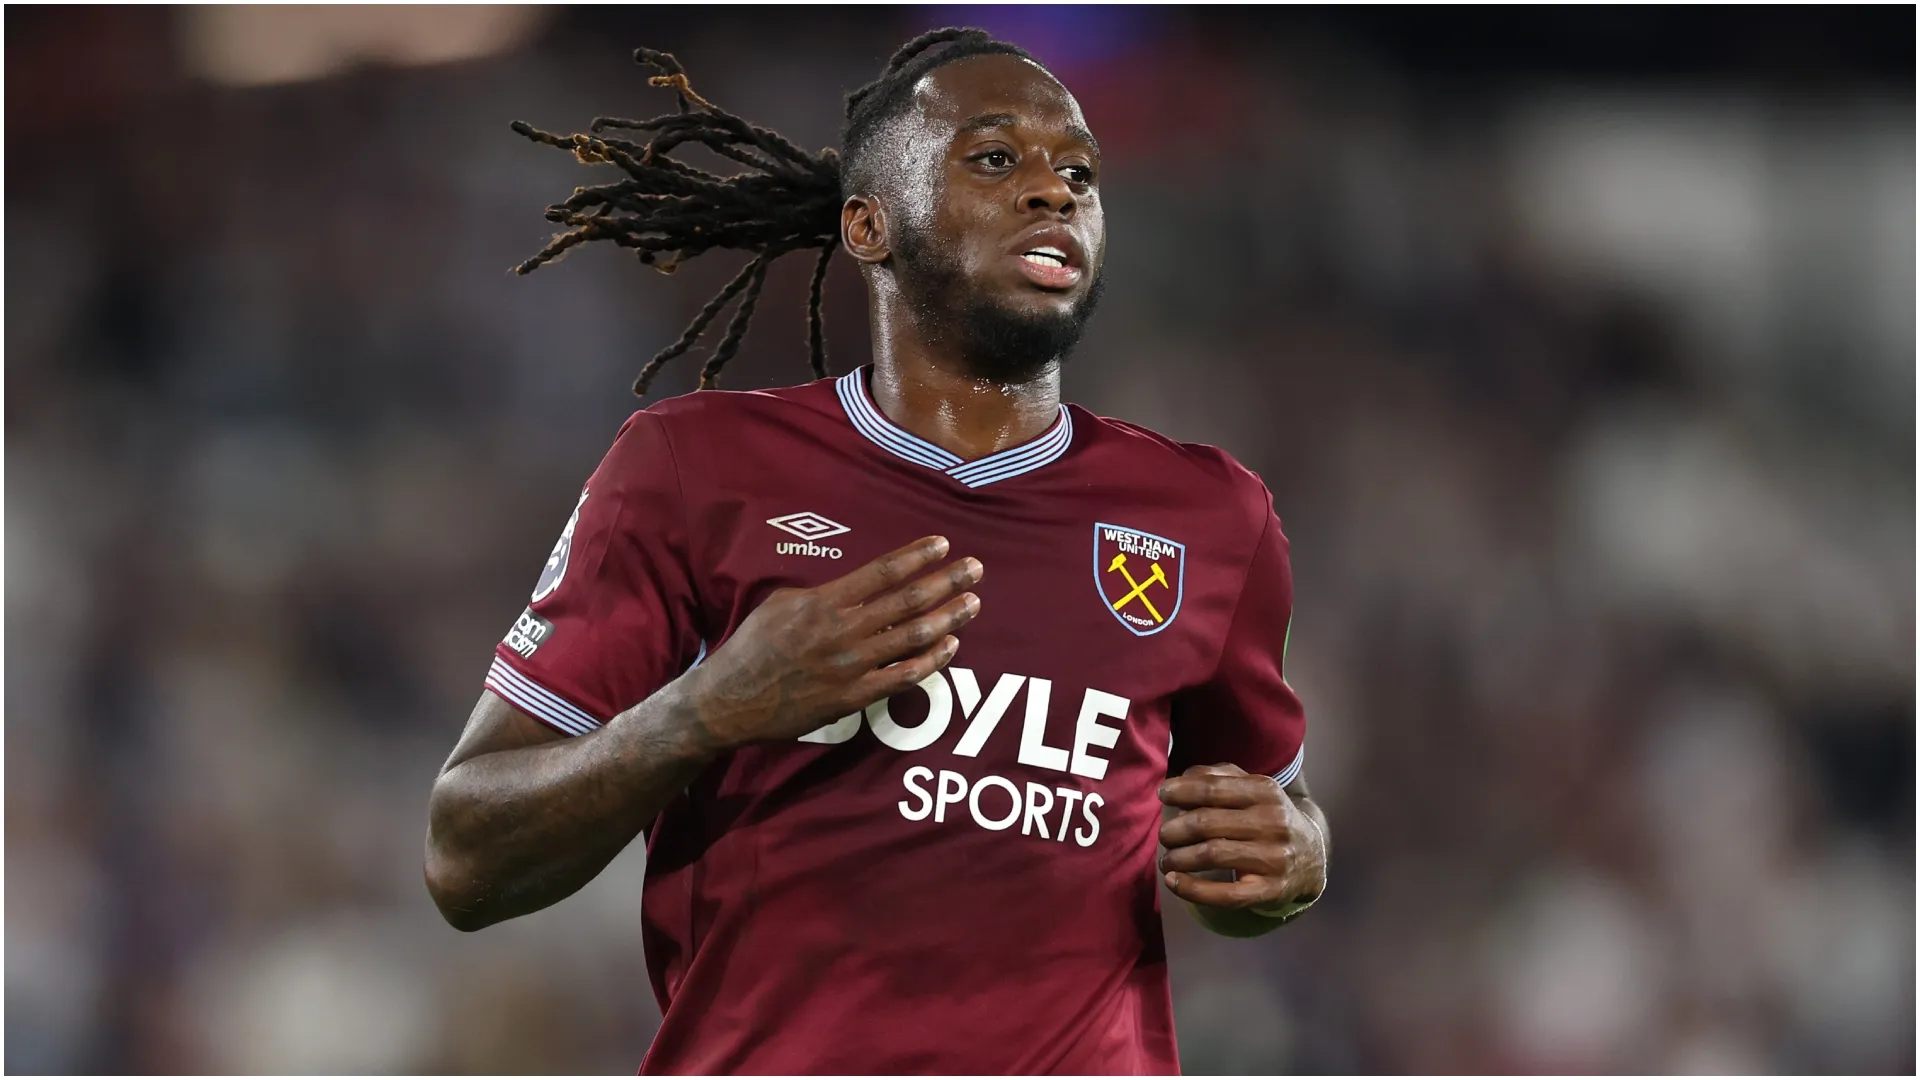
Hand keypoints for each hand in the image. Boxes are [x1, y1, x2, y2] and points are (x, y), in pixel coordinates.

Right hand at [681, 535, 982, 750]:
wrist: (729, 701)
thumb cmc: (752, 648)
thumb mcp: (779, 605)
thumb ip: (820, 594)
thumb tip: (854, 585)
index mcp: (822, 602)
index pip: (881, 572)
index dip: (917, 556)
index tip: (943, 544)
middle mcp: (841, 631)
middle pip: (907, 600)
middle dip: (946, 581)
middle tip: (975, 569)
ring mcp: (850, 666)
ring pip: (913, 637)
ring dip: (948, 618)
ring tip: (973, 602)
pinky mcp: (853, 698)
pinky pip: (903, 677)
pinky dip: (932, 661)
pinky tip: (952, 647)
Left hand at [1157, 763, 1324, 912]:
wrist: (1312, 857)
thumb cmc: (1269, 817)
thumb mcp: (1253, 788)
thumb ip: (1219, 776)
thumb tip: (1181, 779)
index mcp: (1265, 791)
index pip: (1212, 788)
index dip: (1180, 791)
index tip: (1162, 794)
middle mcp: (1272, 822)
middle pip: (1206, 822)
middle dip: (1175, 830)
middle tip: (1164, 836)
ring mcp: (1273, 858)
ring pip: (1211, 855)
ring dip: (1177, 858)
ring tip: (1167, 860)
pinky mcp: (1270, 890)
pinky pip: (1225, 894)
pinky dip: (1193, 890)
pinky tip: (1174, 882)